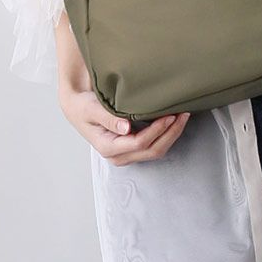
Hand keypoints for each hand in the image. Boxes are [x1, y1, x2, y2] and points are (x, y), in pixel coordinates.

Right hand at [55, 9, 190, 165]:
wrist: (77, 107)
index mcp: (108, 147)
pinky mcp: (132, 147)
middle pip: (152, 150)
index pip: (139, 144)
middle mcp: (118, 155)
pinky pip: (153, 145)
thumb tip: (126, 129)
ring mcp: (126, 153)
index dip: (157, 131)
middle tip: (183, 115)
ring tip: (183, 116)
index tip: (169, 116)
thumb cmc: (83, 106)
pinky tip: (174, 120)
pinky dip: (166, 134)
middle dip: (170, 134)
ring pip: (156, 150)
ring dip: (171, 135)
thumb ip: (108, 118)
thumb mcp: (91, 109)